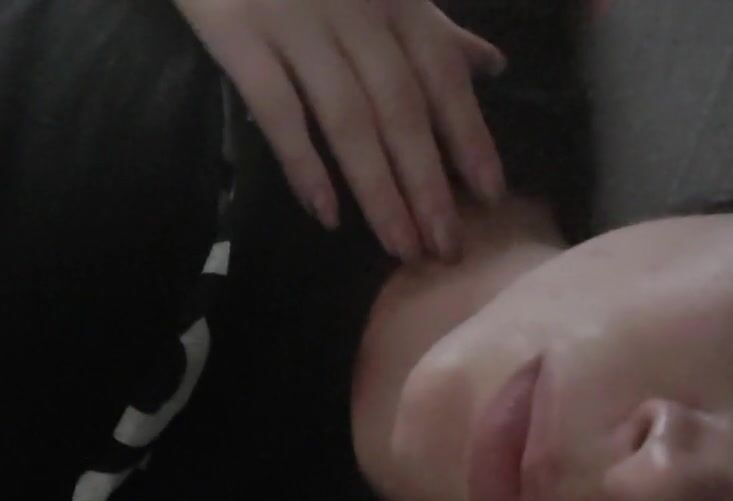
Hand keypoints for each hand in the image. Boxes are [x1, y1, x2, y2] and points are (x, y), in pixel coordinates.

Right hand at [175, 0, 507, 261]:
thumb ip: (433, 27)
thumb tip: (491, 67)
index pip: (442, 77)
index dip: (469, 137)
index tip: (489, 197)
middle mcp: (355, 13)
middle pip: (400, 109)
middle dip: (427, 182)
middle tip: (444, 247)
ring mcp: (297, 26)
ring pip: (348, 119)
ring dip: (378, 188)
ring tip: (398, 245)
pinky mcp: (241, 36)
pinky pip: (278, 110)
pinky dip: (304, 163)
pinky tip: (326, 212)